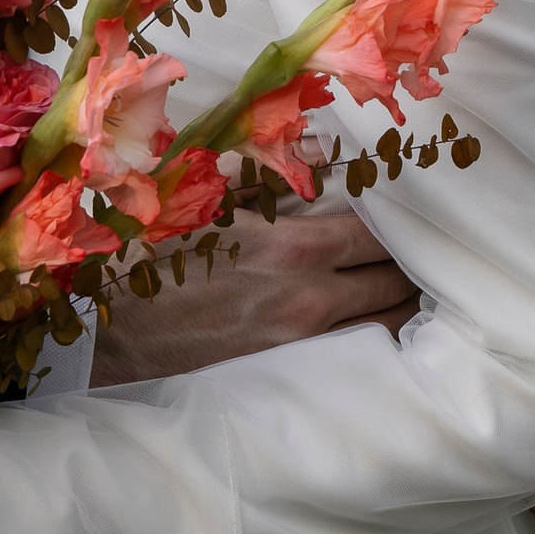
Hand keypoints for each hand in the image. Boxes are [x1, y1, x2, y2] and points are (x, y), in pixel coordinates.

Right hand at [91, 195, 416, 386]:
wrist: (108, 334)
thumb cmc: (155, 261)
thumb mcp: (211, 202)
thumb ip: (273, 180)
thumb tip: (326, 153)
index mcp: (294, 247)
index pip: (383, 234)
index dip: (405, 224)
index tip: (413, 217)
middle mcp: (310, 299)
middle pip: (397, 282)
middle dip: (415, 267)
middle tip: (425, 255)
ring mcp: (304, 346)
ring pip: (389, 328)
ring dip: (405, 308)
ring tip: (414, 294)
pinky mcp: (291, 380)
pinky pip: (359, 361)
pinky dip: (379, 344)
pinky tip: (384, 335)